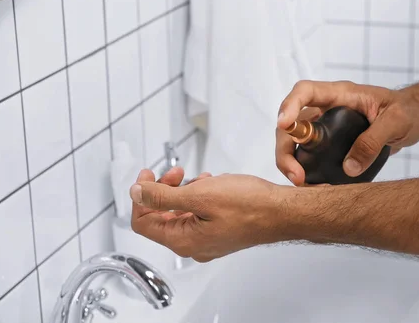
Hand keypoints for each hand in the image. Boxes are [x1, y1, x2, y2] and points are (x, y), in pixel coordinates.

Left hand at [129, 169, 287, 261]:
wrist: (283, 212)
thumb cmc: (250, 205)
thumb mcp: (199, 195)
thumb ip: (162, 196)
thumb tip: (136, 193)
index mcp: (183, 240)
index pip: (143, 222)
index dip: (141, 196)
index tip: (148, 175)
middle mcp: (193, 245)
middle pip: (161, 218)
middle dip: (163, 190)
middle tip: (175, 172)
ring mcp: (207, 240)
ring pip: (180, 214)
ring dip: (183, 191)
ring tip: (198, 177)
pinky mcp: (220, 233)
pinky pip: (198, 215)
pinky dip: (198, 197)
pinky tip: (211, 184)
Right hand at [276, 80, 418, 185]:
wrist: (413, 119)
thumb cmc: (406, 111)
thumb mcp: (397, 121)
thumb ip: (374, 140)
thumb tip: (348, 168)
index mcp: (340, 94)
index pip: (305, 91)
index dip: (289, 105)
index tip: (284, 125)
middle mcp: (326, 109)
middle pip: (291, 123)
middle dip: (285, 149)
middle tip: (296, 175)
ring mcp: (325, 127)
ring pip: (294, 142)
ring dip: (290, 163)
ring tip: (302, 184)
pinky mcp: (328, 144)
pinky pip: (307, 155)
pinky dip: (305, 171)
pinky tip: (313, 186)